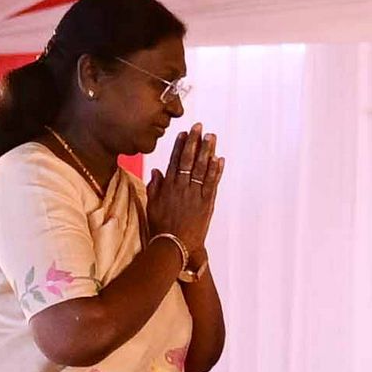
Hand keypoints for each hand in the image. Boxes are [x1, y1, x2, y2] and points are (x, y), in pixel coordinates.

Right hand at [141, 127, 222, 256]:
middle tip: (200, 127)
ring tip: (212, 137)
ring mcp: (195, 194)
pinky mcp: (207, 202)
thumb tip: (156, 170)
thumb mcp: (152, 205)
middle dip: (195, 142)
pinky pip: (212, 183)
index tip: (184, 133)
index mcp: (168, 186)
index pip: (174, 161)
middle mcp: (182, 187)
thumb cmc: (161, 226)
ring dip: (208, 151)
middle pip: (189, 160)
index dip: (180, 146)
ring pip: (202, 169)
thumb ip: (154, 186)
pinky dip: (216, 170)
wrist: (175, 244)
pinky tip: (220, 159)